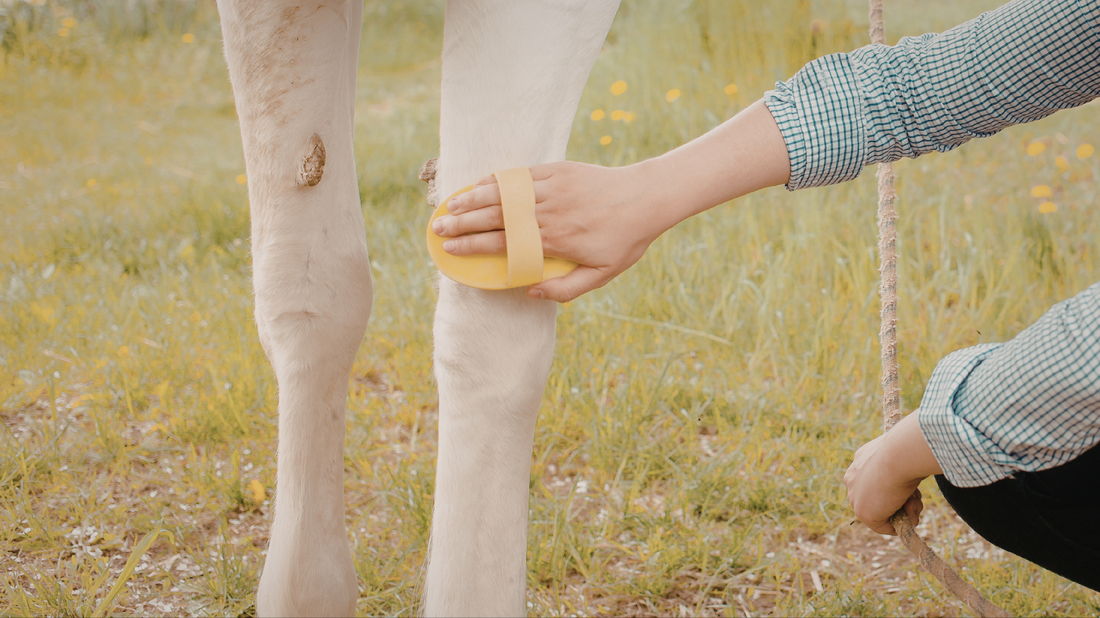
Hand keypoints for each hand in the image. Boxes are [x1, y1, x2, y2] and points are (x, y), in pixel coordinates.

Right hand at [432, 161, 671, 301]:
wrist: (647, 198)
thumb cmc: (625, 240)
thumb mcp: (601, 274)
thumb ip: (565, 288)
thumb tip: (529, 292)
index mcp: (553, 240)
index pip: (503, 242)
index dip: (472, 245)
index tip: (450, 248)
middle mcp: (547, 212)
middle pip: (494, 216)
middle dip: (461, 222)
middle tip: (437, 227)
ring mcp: (551, 188)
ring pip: (503, 193)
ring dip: (472, 198)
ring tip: (449, 204)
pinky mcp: (558, 170)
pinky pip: (520, 175)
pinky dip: (497, 179)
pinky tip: (479, 184)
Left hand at [843, 412, 941, 534]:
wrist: (899, 455)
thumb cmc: (906, 450)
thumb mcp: (901, 456)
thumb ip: (897, 469)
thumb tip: (906, 485)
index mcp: (860, 462)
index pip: (877, 483)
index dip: (899, 487)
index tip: (911, 485)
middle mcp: (853, 479)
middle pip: (881, 499)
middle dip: (903, 501)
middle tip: (915, 495)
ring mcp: (855, 497)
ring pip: (885, 513)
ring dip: (907, 510)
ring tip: (914, 499)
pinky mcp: (863, 513)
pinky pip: (885, 527)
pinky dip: (903, 523)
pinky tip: (910, 509)